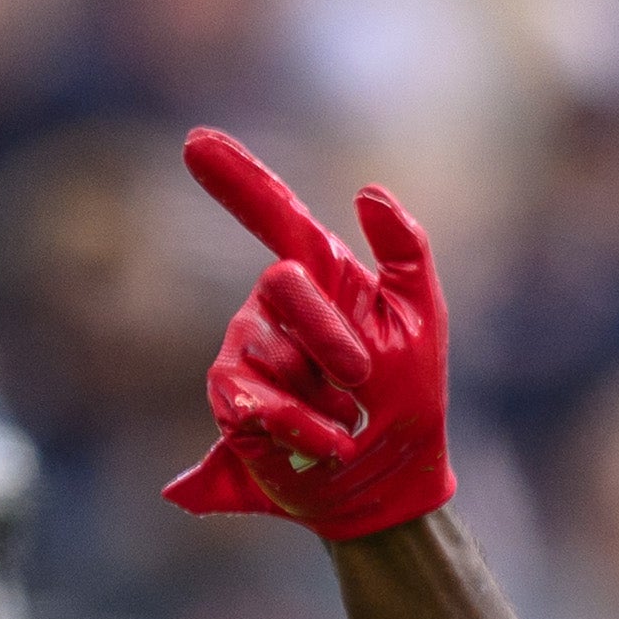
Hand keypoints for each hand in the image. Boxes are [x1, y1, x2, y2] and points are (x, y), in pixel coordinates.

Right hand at [163, 133, 457, 539]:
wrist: (394, 477)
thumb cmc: (408, 394)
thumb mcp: (422, 319)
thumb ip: (407, 251)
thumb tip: (367, 190)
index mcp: (320, 275)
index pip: (274, 215)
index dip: (238, 179)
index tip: (195, 141)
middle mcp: (274, 305)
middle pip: (283, 283)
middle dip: (331, 333)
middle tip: (364, 376)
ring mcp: (248, 351)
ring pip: (272, 348)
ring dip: (326, 392)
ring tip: (350, 419)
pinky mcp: (233, 402)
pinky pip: (257, 401)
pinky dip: (304, 425)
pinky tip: (331, 443)